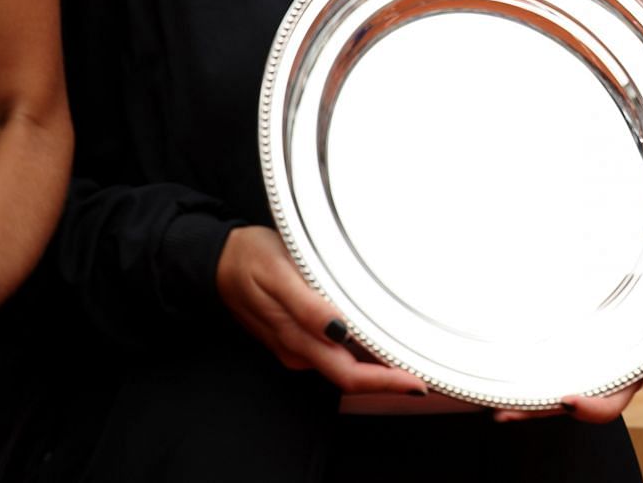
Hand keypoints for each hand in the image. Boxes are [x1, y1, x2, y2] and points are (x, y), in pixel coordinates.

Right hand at [215, 226, 425, 395]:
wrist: (217, 259)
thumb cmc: (250, 260)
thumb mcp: (280, 274)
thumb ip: (307, 306)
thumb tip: (338, 330)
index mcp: (298, 339)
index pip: (349, 374)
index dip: (385, 382)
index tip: (416, 383)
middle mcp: (300, 350)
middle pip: (351, 376)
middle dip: (389, 378)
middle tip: (425, 372)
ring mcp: (298, 344)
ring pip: (344, 364)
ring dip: (377, 364)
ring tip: (411, 355)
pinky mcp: (297, 334)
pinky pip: (334, 351)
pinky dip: (360, 349)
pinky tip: (377, 336)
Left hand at [492, 341, 642, 423]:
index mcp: (627, 381)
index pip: (608, 406)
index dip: (588, 408)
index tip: (566, 399)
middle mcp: (600, 376)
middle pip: (566, 403)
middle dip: (536, 411)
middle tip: (506, 412)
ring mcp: (581, 360)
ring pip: (548, 386)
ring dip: (521, 397)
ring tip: (493, 402)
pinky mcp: (565, 341)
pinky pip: (542, 360)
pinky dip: (521, 368)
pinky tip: (498, 371)